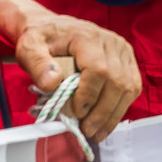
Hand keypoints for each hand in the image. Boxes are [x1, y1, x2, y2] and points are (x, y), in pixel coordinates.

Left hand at [12, 11, 141, 142]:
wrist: (54, 29)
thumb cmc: (42, 39)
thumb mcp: (29, 48)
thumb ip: (37, 65)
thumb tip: (52, 84)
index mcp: (88, 37)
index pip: (98, 70)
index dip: (89, 95)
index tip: (75, 113)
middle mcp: (111, 42)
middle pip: (117, 82)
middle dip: (103, 112)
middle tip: (87, 131)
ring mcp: (123, 51)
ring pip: (129, 87)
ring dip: (114, 114)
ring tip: (98, 132)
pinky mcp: (127, 61)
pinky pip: (132, 87)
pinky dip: (120, 107)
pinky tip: (107, 121)